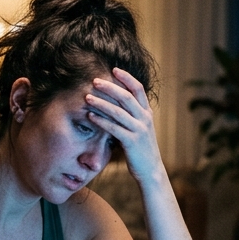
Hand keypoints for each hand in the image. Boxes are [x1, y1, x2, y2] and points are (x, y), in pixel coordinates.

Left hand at [84, 68, 164, 185]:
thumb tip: (115, 102)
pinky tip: (90, 116)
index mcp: (147, 113)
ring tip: (87, 97)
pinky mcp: (131, 142)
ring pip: (118, 111)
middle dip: (109, 87)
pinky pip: (113, 128)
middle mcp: (145, 119)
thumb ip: (131, 115)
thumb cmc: (141, 149)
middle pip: (126, 97)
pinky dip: (100, 121)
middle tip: (94, 81)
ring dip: (100, 103)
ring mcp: (139, 130)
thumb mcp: (140, 128)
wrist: (151, 170)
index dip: (127, 77)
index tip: (114, 69)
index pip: (138, 89)